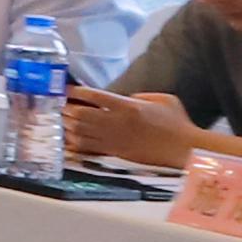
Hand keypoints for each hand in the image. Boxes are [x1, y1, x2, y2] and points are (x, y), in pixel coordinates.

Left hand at [66, 84, 203, 170]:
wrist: (184, 149)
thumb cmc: (177, 123)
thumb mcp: (163, 99)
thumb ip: (140, 95)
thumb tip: (124, 97)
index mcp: (128, 106)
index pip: (94, 96)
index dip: (76, 92)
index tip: (65, 89)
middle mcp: (117, 122)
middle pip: (81, 114)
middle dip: (66, 109)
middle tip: (57, 105)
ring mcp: (114, 139)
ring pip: (81, 132)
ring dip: (67, 125)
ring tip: (59, 120)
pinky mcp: (115, 152)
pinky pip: (88, 148)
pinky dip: (74, 143)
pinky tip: (67, 139)